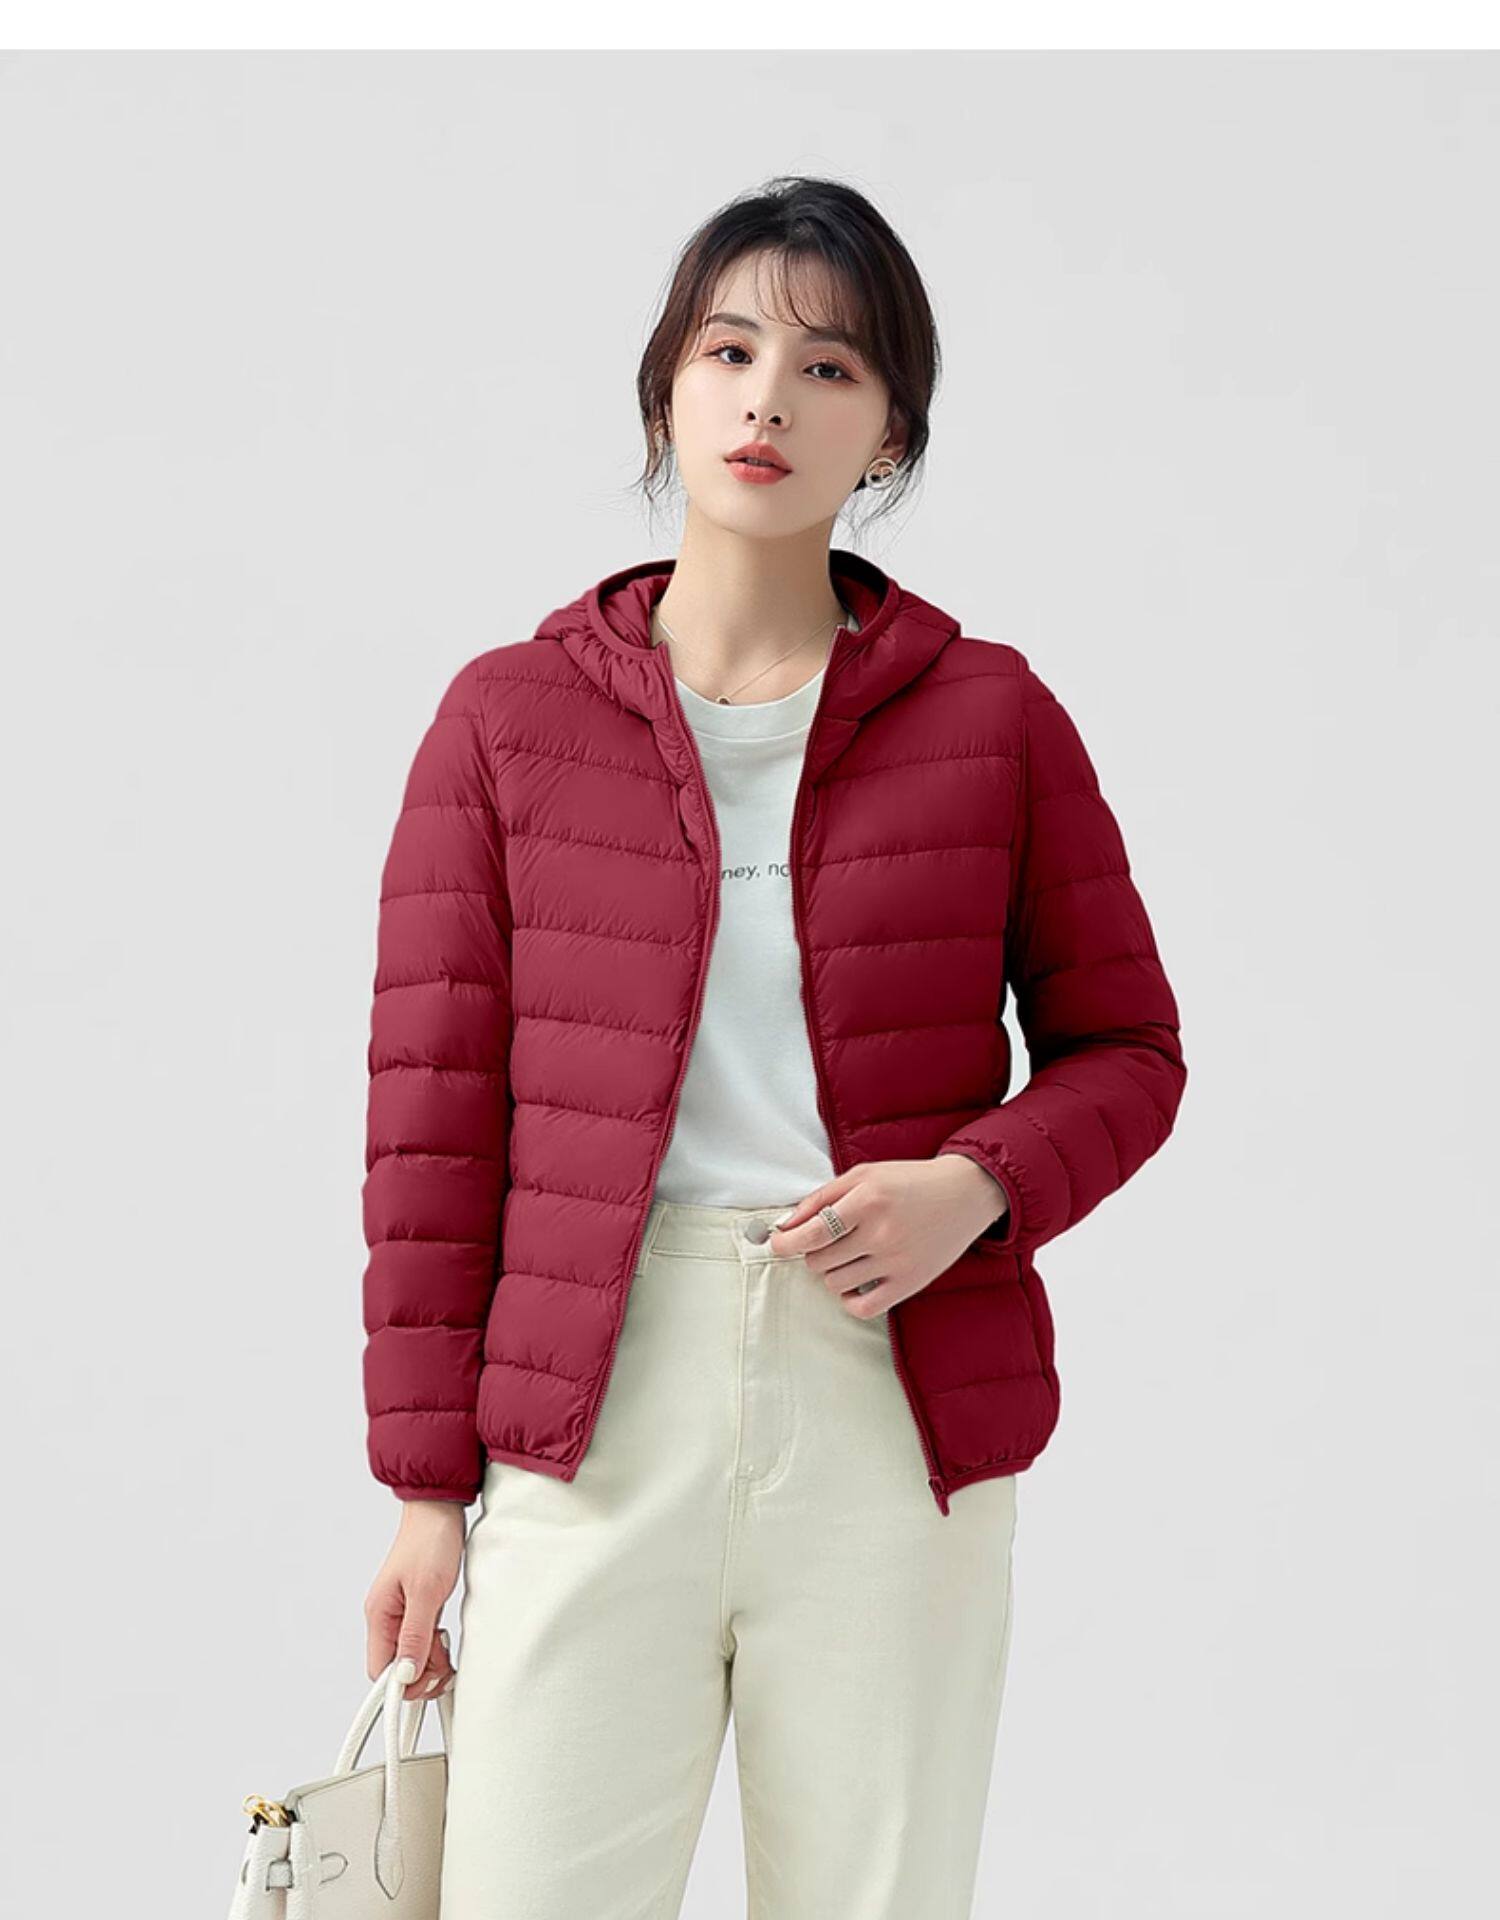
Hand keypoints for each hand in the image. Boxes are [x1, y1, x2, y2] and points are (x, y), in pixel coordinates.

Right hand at [364, 1500, 464, 1700]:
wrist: (441, 1509)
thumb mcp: (426, 1592)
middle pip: (396, 1668)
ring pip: (412, 1657)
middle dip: (421, 1673)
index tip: (427, 1683)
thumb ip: (415, 1636)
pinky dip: (436, 1647)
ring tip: (447, 1648)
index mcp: (379, 1615)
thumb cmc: (430, 1541)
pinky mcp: (417, 1609)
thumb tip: (404, 1675)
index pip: (380, 1671)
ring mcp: (401, 1614)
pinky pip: (423, 1642)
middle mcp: (386, 1618)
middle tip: (444, 1664)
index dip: (402, 1684)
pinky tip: (446, 1639)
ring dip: (432, 1660)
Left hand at [768, 1156, 1008, 1316]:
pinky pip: (862, 1308)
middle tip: (827, 1240)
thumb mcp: (864, 1175)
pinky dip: (849, 1299)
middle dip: (813, 1251)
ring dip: (831, 1271)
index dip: (786, 1242)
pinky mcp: (910, 1283)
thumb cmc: (909, 1181)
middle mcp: (882, 1233)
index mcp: (869, 1200)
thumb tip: (786, 1225)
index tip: (778, 1244)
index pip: (813, 1232)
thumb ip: (822, 1197)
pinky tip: (855, 1282)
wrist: (964, 1194)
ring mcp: (897, 1261)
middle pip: (819, 1260)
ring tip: (847, 1255)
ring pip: (835, 1283)